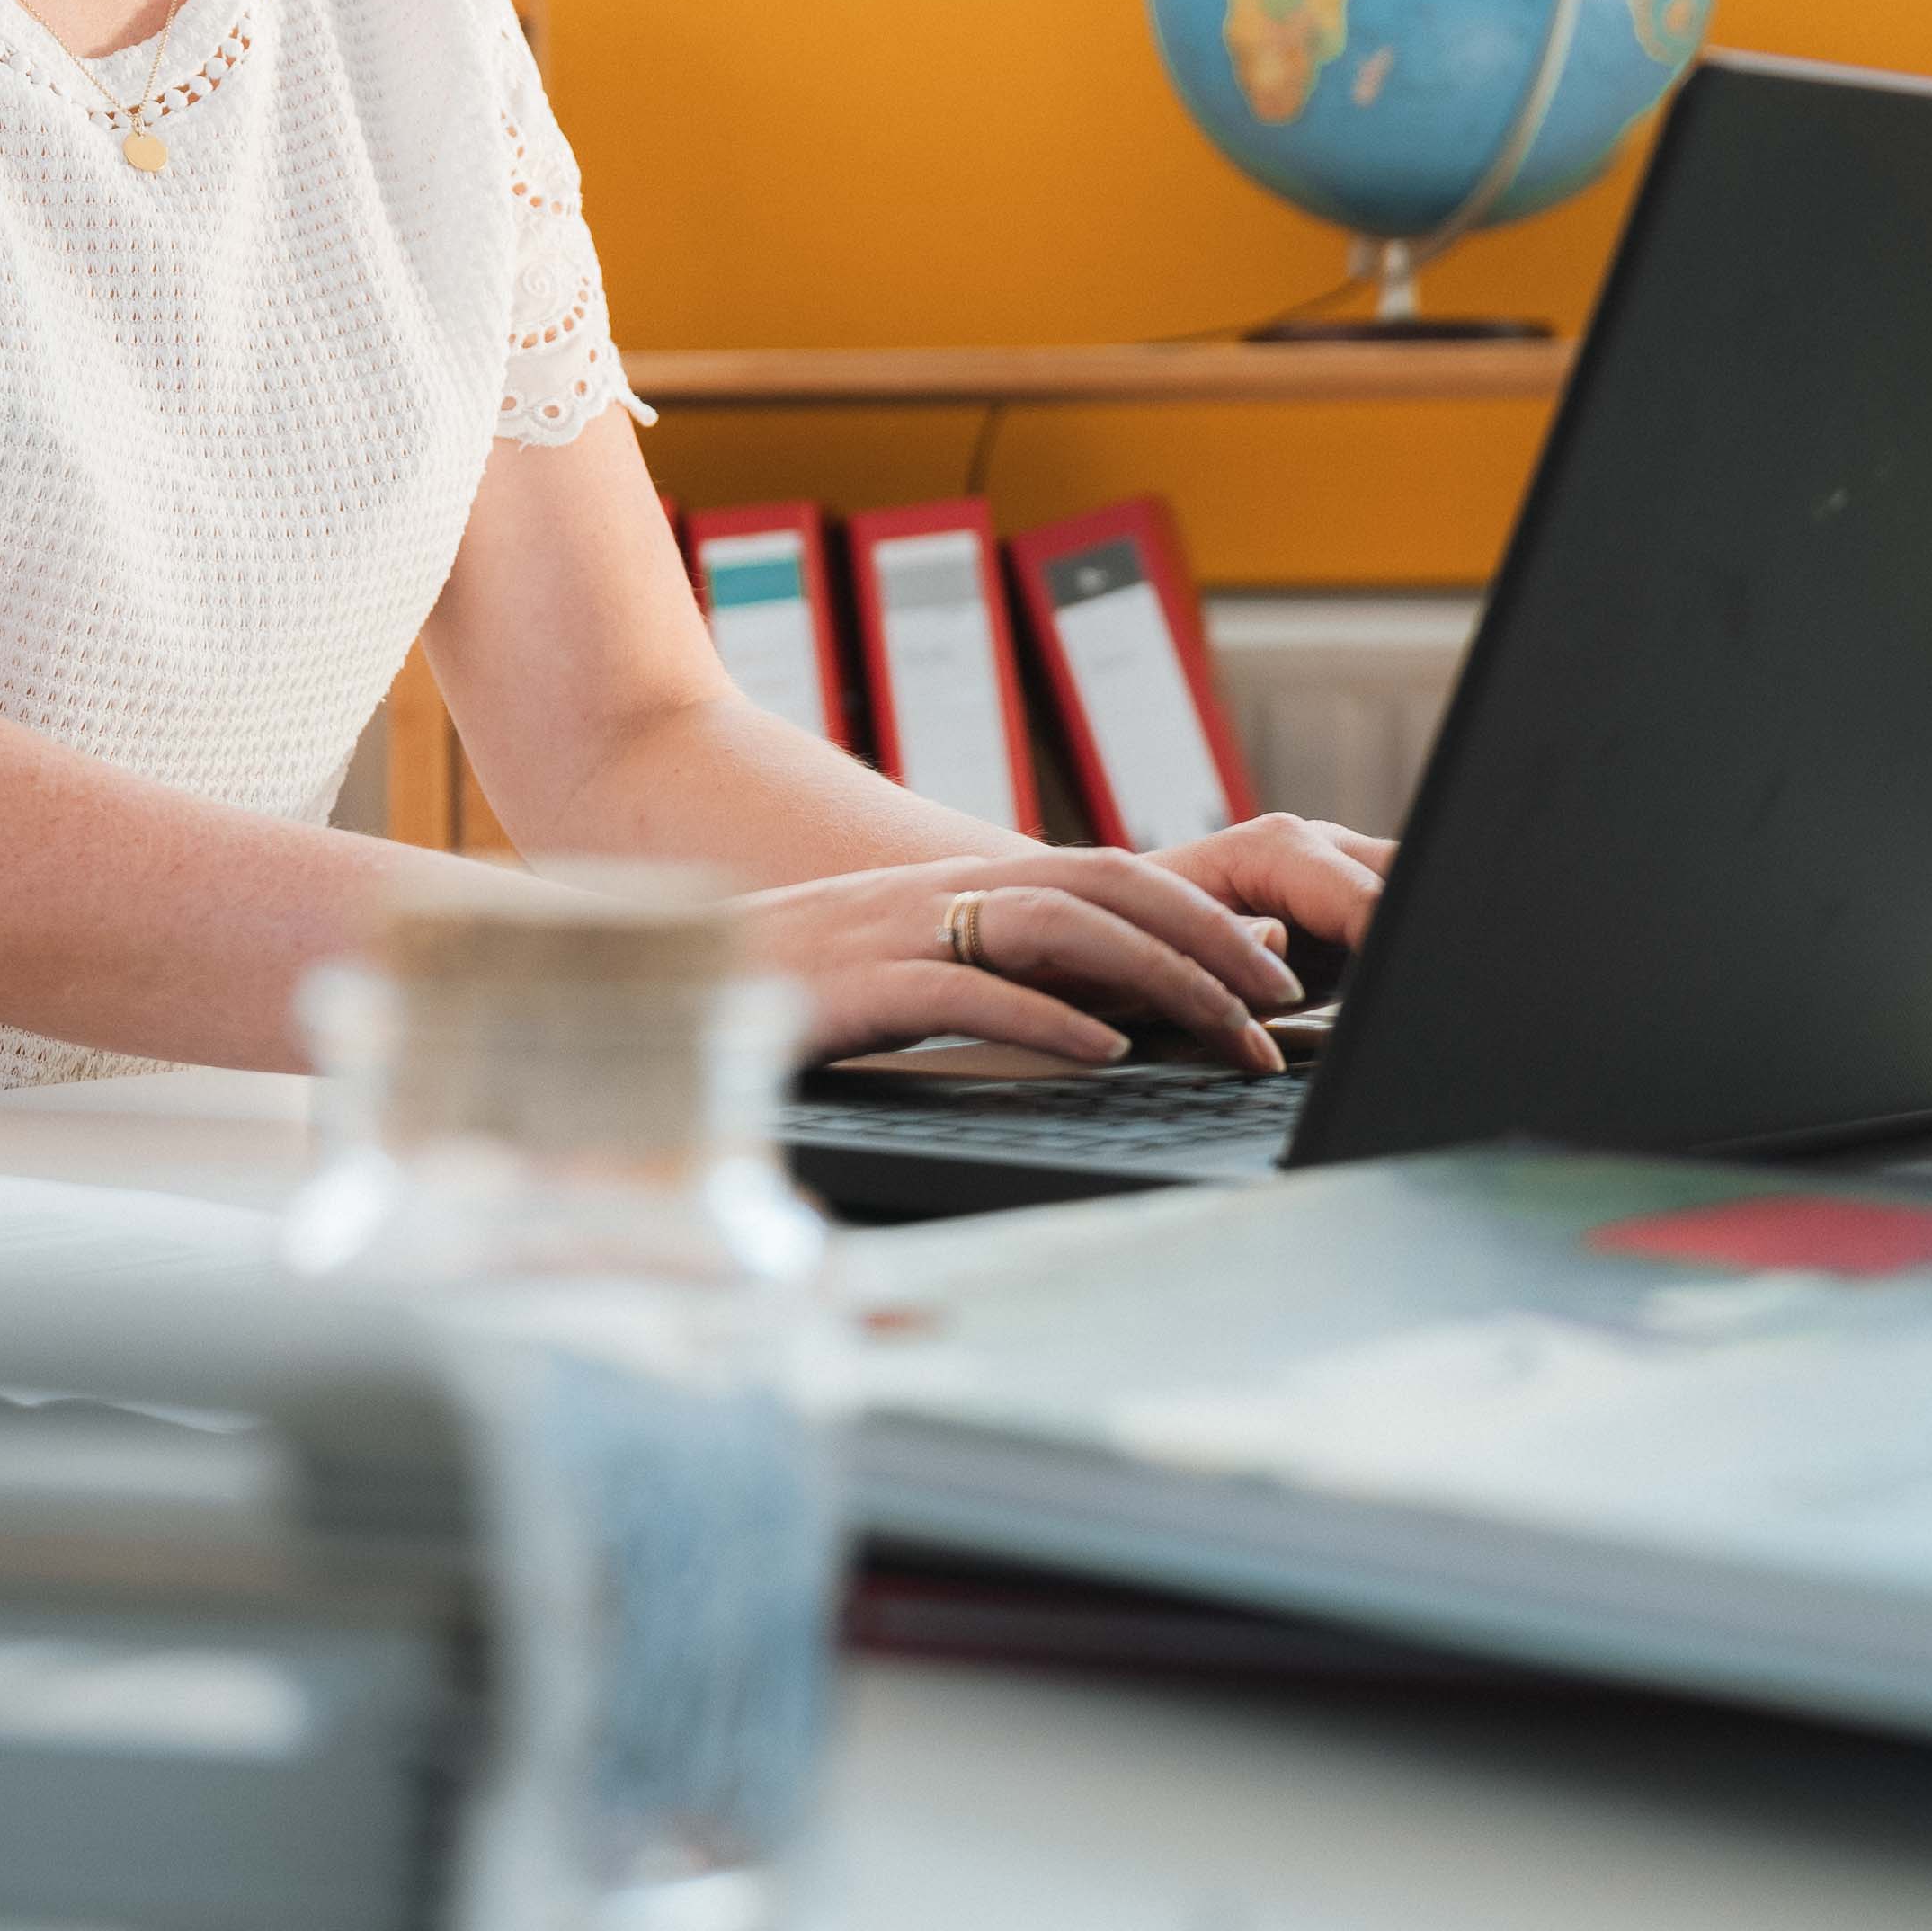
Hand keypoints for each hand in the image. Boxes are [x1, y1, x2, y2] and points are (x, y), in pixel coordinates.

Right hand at [731, 823, 1379, 1075]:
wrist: (649, 981)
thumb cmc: (788, 990)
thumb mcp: (909, 970)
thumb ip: (1013, 975)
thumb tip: (1134, 1001)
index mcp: (957, 887)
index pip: (1110, 874)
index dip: (1204, 915)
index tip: (1278, 974)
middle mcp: (936, 894)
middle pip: (1105, 885)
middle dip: (1208, 940)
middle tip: (1282, 1002)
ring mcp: (892, 934)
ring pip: (1053, 926)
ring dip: (1156, 977)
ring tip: (1225, 1031)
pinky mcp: (850, 988)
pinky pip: (964, 990)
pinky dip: (1045, 1020)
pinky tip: (1103, 1055)